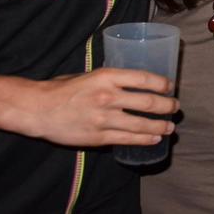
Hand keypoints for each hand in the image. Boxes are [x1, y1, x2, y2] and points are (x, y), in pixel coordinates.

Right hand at [14, 67, 178, 147]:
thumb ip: (110, 79)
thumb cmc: (62, 89)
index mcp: (106, 76)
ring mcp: (103, 118)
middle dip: (167, 106)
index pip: (143, 78)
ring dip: (160, 125)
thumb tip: (132, 82)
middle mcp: (108, 96)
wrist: (38, 109)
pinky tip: (154, 139)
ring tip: (169, 127)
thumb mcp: (88, 74)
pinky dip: (144, 139)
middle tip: (175, 107)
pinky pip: (127, 139)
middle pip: (148, 102)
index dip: (161, 83)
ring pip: (141, 124)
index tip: (170, 86)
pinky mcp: (98, 137)